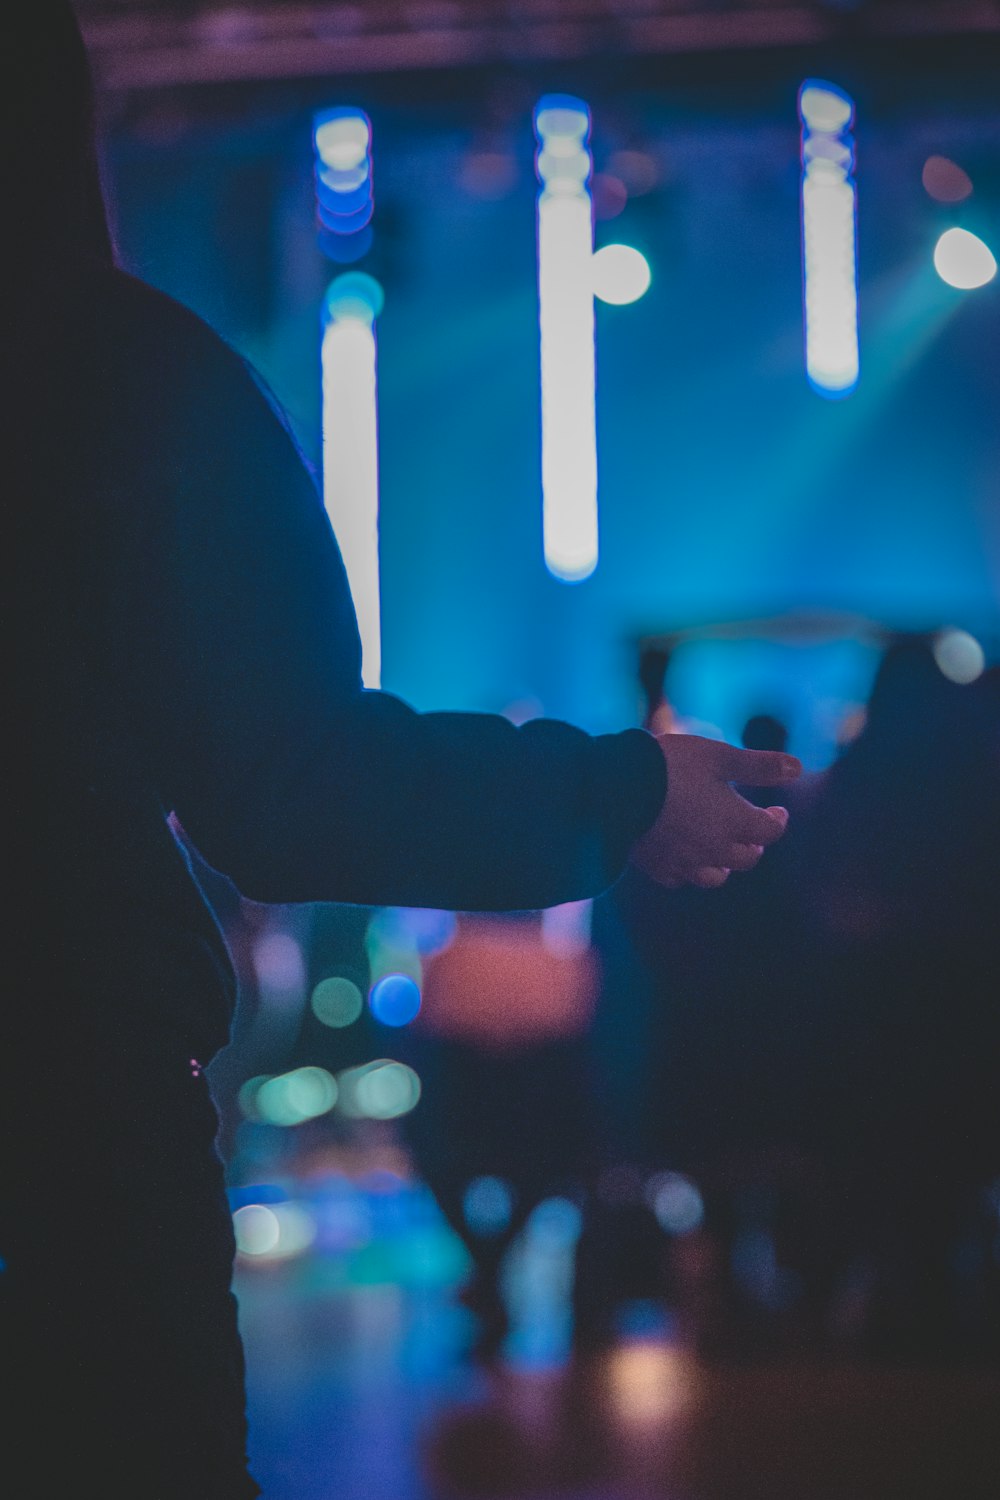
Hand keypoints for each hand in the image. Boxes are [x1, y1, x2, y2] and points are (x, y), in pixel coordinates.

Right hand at [630, 733, 800, 888]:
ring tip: (720, 847)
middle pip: (748, 858)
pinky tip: (684, 856)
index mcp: (735, 823)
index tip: (778, 810)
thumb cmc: (671, 766)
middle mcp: (715, 850)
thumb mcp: (719, 756)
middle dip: (754, 844)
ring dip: (725, 864)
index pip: (771, 832)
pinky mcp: (656, 867)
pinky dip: (688, 869)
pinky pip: (680, 878)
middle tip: (752, 830)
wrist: (616, 788)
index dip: (778, 821)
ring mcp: (684, 862)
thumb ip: (759, 765)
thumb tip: (798, 767)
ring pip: (716, 876)